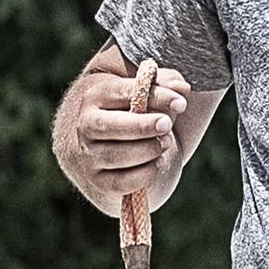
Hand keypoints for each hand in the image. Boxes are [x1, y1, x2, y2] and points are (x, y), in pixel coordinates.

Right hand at [61, 64, 191, 205]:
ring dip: (147, 150)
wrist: (109, 150)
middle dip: (142, 126)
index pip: (121, 92)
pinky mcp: (99, 181)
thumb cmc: (134, 115)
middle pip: (109, 125)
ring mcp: (89, 155)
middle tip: (167, 124)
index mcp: (97, 97)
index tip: (181, 102)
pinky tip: (157, 164)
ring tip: (166, 143)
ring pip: (116, 155)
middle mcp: (86, 125)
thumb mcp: (147, 96)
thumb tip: (182, 87)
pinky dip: (144, 174)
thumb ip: (165, 85)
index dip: (153, 96)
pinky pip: (122, 182)